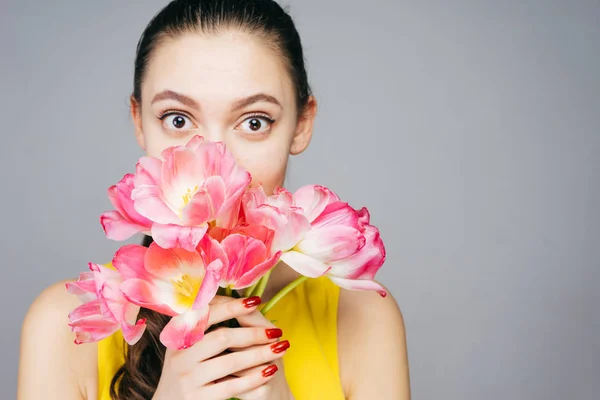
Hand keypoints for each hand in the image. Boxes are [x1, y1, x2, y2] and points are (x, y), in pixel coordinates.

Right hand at [152, 296, 289, 399]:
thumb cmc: (189, 365)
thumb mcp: (189, 343)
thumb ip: (205, 321)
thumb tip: (236, 296)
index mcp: (178, 335)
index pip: (207, 314)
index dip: (232, 306)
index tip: (256, 301)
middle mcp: (179, 356)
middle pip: (222, 337)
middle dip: (253, 333)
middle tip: (276, 331)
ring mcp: (188, 378)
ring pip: (230, 362)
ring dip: (259, 354)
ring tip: (280, 349)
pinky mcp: (198, 398)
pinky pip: (232, 386)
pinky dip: (254, 377)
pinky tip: (270, 371)